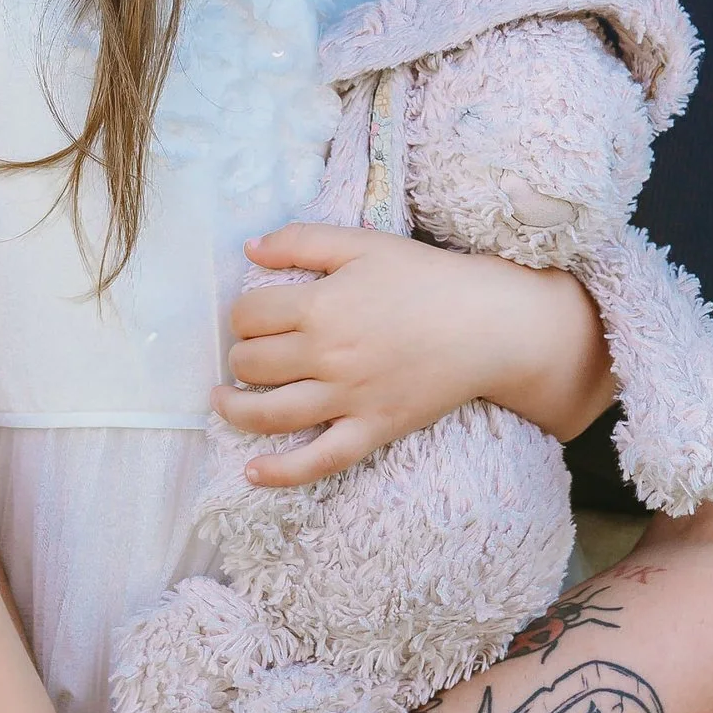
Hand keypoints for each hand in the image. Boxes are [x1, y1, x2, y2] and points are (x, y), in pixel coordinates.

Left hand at [216, 226, 611, 487]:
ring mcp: (347, 398)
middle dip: (240, 356)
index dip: (242, 315)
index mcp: (320, 305)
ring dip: (235, 409)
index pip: (248, 316)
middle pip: (251, 364)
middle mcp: (326, 355)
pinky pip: (318, 461)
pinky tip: (252, 472)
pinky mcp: (371, 429)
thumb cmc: (427, 279)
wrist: (489, 324)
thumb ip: (302, 240)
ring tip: (223, 401)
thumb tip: (249, 248)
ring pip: (268, 414)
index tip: (256, 316)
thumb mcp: (364, 245)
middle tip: (251, 351)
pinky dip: (280, 472)